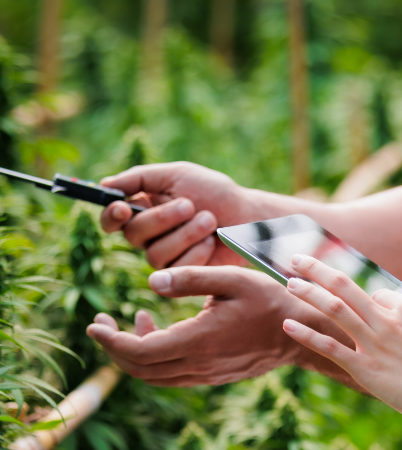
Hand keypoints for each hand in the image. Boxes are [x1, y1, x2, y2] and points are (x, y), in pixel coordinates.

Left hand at [86, 267, 324, 386]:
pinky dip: (154, 358)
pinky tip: (159, 331)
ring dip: (133, 353)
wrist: (301, 333)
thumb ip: (191, 278)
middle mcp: (199, 364)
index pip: (140, 351)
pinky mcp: (213, 375)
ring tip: (132, 319)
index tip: (95, 323)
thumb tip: (152, 282)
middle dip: (113, 347)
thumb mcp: (232, 278)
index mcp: (200, 340)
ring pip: (154, 375)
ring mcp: (206, 374)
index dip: (111, 340)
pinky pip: (171, 374)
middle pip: (140, 368)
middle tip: (101, 322)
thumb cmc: (269, 300)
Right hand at [99, 162, 257, 267]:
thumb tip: (105, 185)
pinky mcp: (183, 274)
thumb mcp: (179, 175)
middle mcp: (149, 235)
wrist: (247, 217)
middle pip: (133, 235)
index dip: (111, 216)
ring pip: (155, 254)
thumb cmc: (215, 193)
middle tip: (190, 205)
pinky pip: (177, 269)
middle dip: (163, 218)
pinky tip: (211, 241)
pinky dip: (197, 252)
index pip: (111, 219)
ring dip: (186, 234)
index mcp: (143, 209)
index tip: (123, 208)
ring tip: (209, 220)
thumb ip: (141, 178)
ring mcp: (165, 256)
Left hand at [282, 248, 401, 432]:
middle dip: (317, 270)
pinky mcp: (365, 369)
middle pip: (344, 287)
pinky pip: (330, 348)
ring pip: (333, 310)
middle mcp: (387, 320)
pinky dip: (308, 334)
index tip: (370, 310)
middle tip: (296, 260)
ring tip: (289, 283)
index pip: (380, 295)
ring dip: (308, 293)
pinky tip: (288, 324)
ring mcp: (374, 344)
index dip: (373, 301)